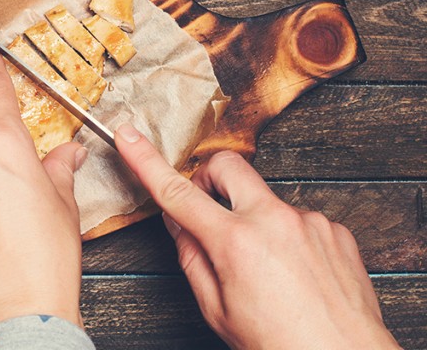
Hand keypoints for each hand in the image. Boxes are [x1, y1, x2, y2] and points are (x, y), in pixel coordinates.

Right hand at [113, 123, 399, 348]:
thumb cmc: (280, 344)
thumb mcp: (217, 310)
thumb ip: (192, 259)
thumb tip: (181, 225)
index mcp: (235, 242)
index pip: (178, 193)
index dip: (147, 161)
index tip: (130, 137)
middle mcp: (274, 221)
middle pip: (228, 166)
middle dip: (209, 177)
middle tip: (207, 205)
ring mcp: (309, 221)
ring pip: (266, 200)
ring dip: (254, 220)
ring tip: (265, 268)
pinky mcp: (334, 230)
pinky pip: (299, 220)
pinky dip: (288, 239)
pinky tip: (293, 273)